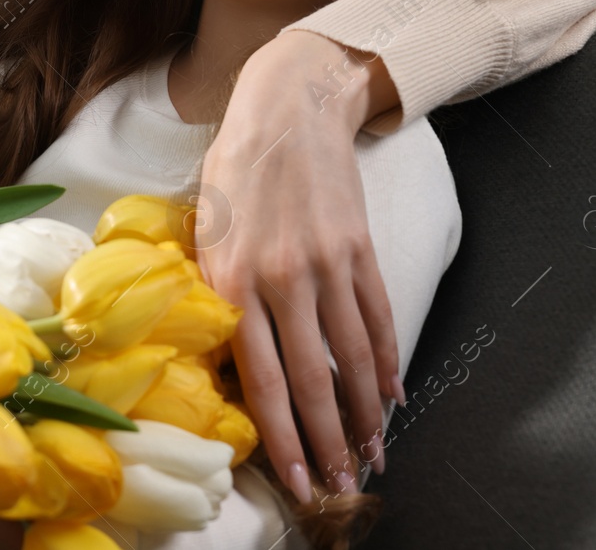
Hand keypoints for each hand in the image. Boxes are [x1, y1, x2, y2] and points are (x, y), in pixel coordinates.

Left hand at [195, 30, 401, 502]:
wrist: (288, 108)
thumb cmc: (233, 172)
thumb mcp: (204, 232)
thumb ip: (217, 295)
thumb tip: (230, 360)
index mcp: (232, 279)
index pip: (262, 379)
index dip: (284, 437)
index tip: (298, 479)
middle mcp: (280, 277)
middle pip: (313, 381)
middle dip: (329, 443)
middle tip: (343, 487)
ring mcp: (326, 264)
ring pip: (352, 358)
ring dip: (365, 415)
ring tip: (372, 455)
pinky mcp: (359, 248)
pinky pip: (378, 318)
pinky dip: (387, 362)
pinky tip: (392, 396)